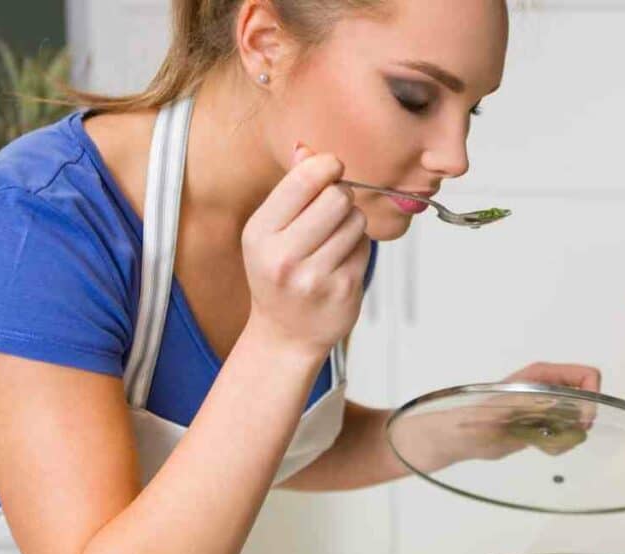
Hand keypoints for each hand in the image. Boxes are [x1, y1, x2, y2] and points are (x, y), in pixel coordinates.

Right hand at [241, 143, 370, 356]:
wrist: (285, 334)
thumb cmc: (279, 274)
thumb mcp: (270, 231)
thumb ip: (290, 189)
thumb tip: (307, 148)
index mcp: (260, 233)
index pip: (306, 179)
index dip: (327, 167)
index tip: (331, 169)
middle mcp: (283, 257)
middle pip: (338, 198)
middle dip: (341, 198)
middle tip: (331, 213)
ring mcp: (314, 277)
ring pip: (356, 221)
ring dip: (352, 225)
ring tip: (332, 242)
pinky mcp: (343, 290)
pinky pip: (365, 248)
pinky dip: (357, 249)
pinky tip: (339, 263)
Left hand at [396, 362, 603, 470]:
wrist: (460, 437)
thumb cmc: (480, 416)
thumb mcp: (515, 405)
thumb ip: (548, 404)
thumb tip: (578, 412)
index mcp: (542, 375)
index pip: (587, 375)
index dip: (592, 396)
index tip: (581, 419)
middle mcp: (548, 388)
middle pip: (586, 399)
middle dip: (581, 420)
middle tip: (563, 435)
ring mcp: (546, 407)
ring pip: (578, 420)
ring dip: (570, 435)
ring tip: (546, 443)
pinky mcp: (541, 426)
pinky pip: (565, 435)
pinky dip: (560, 445)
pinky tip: (540, 448)